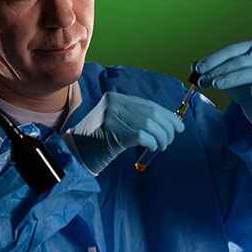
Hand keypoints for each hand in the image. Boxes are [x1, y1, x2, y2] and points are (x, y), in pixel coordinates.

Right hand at [69, 92, 184, 173]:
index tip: (177, 125)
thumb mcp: (114, 122)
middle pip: (152, 112)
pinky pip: (142, 136)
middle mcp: (113, 104)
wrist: (73, 152)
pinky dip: (152, 142)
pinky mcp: (113, 132)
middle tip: (173, 137)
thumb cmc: (96, 142)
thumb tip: (166, 123)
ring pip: (150, 124)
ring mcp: (112, 117)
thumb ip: (134, 118)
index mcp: (114, 98)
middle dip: (168, 126)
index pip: (148, 104)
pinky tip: (153, 148)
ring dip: (162, 136)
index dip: (166, 115)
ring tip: (162, 145)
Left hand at [193, 39, 251, 123]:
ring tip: (214, 84)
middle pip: (239, 61)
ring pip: (250, 73)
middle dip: (217, 71)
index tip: (198, 68)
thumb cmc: (244, 84)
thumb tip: (193, 66)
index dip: (214, 58)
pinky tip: (251, 92)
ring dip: (230, 79)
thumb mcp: (227, 74)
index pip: (232, 50)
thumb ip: (213, 68)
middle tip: (201, 80)